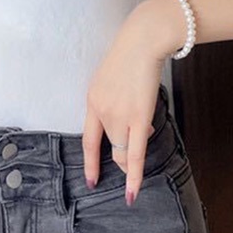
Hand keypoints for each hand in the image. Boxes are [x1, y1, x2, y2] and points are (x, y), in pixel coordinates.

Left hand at [83, 0, 178, 205]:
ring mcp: (118, 116)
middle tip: (130, 156)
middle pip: (111, 145)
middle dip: (122, 154)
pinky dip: (133, 176)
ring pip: (123, 150)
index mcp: (92, 100)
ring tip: (137, 159)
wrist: (143, 41)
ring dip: (130, 160)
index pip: (88, 139)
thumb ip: (121, 104)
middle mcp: (101, 111)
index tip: (90, 179)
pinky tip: (132, 192)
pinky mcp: (138, 118)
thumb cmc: (132, 55)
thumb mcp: (115, 80)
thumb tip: (139, 128)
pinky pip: (135, 154)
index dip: (90, 161)